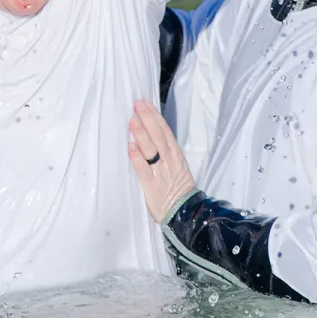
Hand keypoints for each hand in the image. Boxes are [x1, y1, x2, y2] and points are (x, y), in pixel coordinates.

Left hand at [128, 99, 194, 223]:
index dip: (155, 116)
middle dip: (147, 119)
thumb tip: (149, 134)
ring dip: (142, 134)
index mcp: (176, 155)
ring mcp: (161, 173)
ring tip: (132, 121)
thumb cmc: (178, 189)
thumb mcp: (176, 167)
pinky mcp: (152, 187)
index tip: (145, 102)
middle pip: (158, 136)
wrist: (186, 215)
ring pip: (151, 150)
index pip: (165, 131)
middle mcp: (169, 161)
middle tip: (137, 104)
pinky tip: (130, 147)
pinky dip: (137, 158)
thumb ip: (165, 152)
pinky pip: (144, 170)